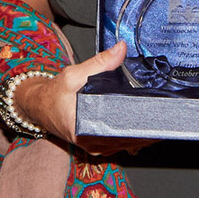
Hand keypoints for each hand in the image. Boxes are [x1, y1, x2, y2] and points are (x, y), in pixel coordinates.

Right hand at [8, 42, 147, 154]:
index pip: (120, 128)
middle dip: (144, 125)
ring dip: (140, 132)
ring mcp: (95, 148)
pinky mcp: (97, 148)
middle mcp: (91, 142)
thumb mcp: (74, 74)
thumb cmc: (54, 94)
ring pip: (126, 144)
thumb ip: (99, 63)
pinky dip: (131, 135)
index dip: (139, 121)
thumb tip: (121, 49)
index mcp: (84, 129)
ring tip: (155, 117)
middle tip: (158, 110)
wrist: (40, 107)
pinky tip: (141, 125)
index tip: (153, 112)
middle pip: (127, 137)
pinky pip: (119, 144)